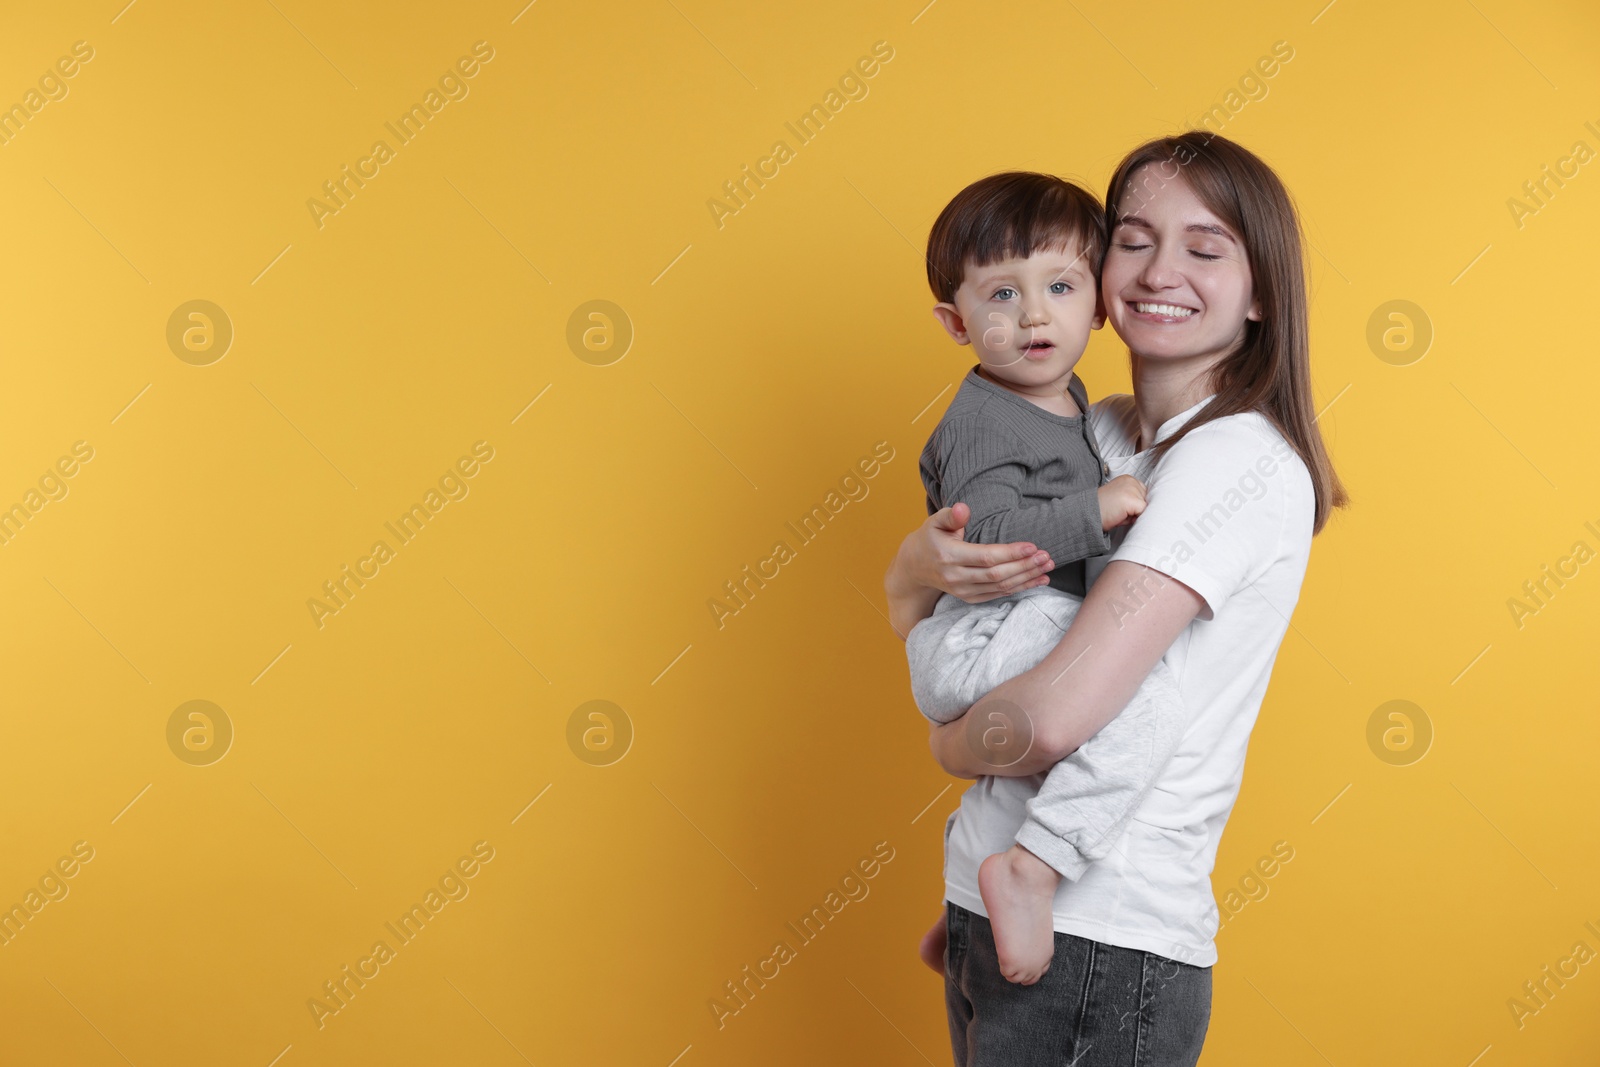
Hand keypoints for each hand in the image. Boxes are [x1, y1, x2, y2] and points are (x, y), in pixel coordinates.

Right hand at [899, 502, 1054, 600]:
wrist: (914, 567)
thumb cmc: (930, 538)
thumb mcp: (935, 521)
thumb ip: (951, 515)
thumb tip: (965, 508)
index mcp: (949, 556)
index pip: (985, 556)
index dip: (1010, 553)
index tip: (1032, 546)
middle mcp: (955, 577)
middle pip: (996, 574)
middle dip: (1024, 566)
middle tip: (1047, 557)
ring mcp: (962, 590)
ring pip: (1000, 586)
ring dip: (1026, 578)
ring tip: (1048, 567)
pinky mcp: (969, 598)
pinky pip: (998, 594)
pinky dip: (1020, 588)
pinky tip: (1038, 580)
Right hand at [1096, 474, 1146, 531]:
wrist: (1087, 513)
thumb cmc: (1101, 508)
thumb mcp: (1118, 496)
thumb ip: (1131, 496)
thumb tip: (1145, 506)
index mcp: (1127, 478)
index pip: (1142, 492)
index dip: (1135, 502)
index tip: (1122, 506)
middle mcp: (1131, 481)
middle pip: (1145, 498)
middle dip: (1136, 508)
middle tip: (1119, 510)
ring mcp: (1132, 490)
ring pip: (1144, 506)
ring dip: (1134, 514)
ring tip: (1119, 513)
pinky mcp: (1132, 500)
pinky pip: (1142, 512)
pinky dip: (1133, 518)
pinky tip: (1121, 516)